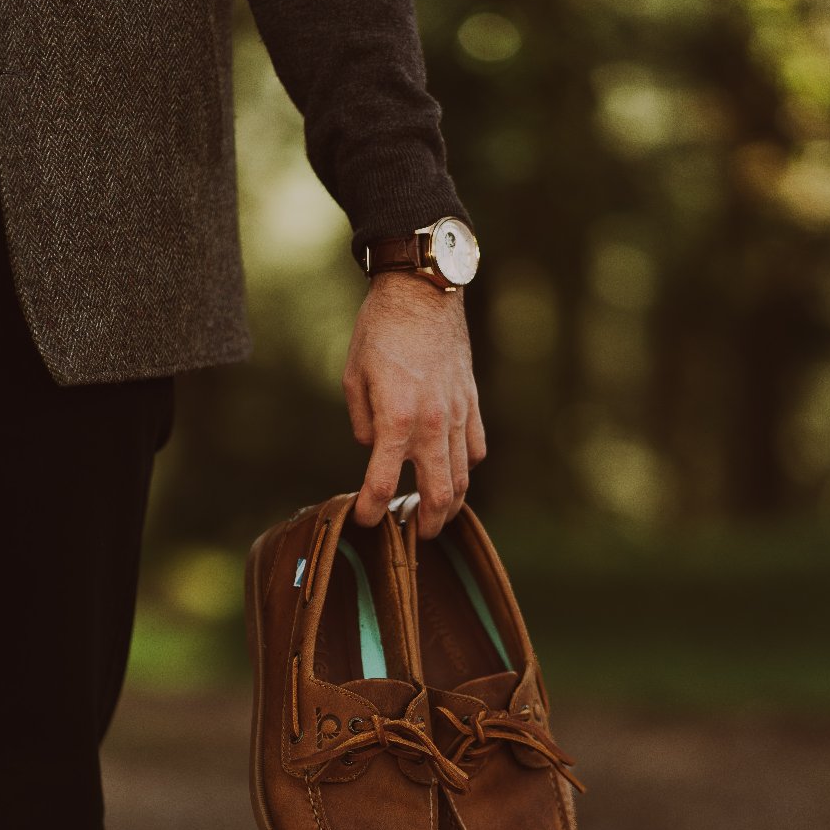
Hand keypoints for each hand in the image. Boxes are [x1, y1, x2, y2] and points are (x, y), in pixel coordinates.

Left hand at [343, 270, 486, 538]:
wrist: (423, 292)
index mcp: (396, 420)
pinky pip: (476, 447)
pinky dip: (466, 466)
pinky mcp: (471, 402)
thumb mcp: (353, 376)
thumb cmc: (380, 330)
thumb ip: (362, 421)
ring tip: (438, 517)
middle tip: (414, 537)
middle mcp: (431, 424)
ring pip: (462, 476)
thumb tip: (372, 447)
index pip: (383, 483)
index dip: (372, 509)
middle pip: (437, 494)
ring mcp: (457, 414)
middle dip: (426, 523)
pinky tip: (455, 471)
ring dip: (451, 504)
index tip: (364, 519)